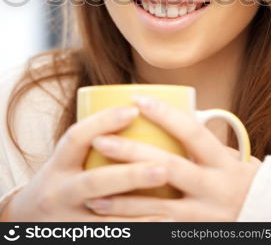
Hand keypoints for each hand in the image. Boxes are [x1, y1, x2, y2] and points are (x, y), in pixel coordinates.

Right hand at [3, 105, 172, 221]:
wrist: (27, 225)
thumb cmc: (61, 182)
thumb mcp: (66, 161)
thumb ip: (92, 143)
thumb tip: (138, 111)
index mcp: (58, 165)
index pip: (76, 138)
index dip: (103, 122)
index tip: (133, 111)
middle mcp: (59, 192)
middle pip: (96, 182)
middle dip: (130, 175)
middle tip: (164, 168)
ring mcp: (68, 220)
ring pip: (106, 217)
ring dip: (140, 210)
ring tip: (171, 204)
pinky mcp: (79, 239)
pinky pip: (110, 235)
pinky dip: (137, 230)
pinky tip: (161, 224)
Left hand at [86, 95, 261, 221]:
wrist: (265, 224)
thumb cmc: (243, 186)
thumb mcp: (234, 162)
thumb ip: (207, 144)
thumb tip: (179, 112)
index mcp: (224, 164)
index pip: (193, 133)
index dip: (165, 115)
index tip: (137, 100)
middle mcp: (214, 189)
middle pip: (169, 168)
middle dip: (131, 155)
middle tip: (100, 140)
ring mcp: (202, 216)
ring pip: (157, 207)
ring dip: (122, 200)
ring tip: (92, 191)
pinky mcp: (190, 235)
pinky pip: (156, 230)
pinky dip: (131, 226)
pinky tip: (109, 221)